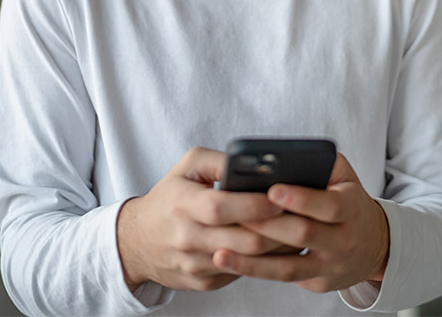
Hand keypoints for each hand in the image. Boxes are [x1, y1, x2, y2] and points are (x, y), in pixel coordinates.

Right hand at [116, 147, 288, 291]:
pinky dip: (265, 261)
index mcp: (183, 205)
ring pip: (249, 260)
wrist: (136, 242)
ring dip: (279, 247)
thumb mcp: (187, 167)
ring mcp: (196, 265)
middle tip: (304, 215)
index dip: (256, 204)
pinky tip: (281, 246)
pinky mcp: (204, 282)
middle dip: (279, 228)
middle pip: (244, 239)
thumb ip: (219, 160)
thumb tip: (254, 162)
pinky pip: (242, 273)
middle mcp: (188, 238)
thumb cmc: (169, 198)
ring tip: (301, 230)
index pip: (223, 207)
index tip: (282, 196)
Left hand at [212, 153, 390, 292]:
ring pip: (289, 267)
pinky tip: (231, 263)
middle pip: (303, 235)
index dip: (300, 199)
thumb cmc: (347, 200)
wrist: (372, 244)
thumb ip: (321, 162)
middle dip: (267, 225)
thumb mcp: (344, 177)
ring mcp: (331, 265)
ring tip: (221, 252)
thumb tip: (283, 157)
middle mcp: (345, 240)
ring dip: (253, 261)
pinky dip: (257, 271)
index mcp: (352, 207)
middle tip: (233, 216)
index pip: (328, 205)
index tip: (271, 190)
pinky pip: (285, 277)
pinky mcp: (318, 282)